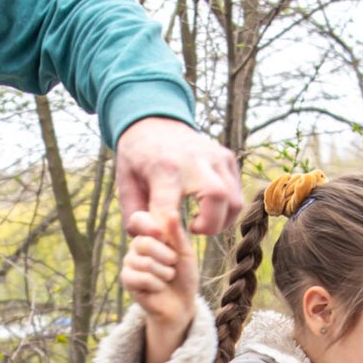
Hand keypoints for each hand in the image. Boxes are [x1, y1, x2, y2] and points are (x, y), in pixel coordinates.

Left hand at [115, 116, 242, 235]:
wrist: (155, 122)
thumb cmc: (138, 160)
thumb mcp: (125, 185)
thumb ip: (134, 217)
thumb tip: (155, 238)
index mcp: (164, 168)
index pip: (168, 211)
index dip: (167, 233)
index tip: (166, 240)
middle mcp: (195, 160)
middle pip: (218, 198)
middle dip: (209, 226)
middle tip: (192, 228)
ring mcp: (216, 157)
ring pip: (234, 201)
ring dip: (221, 220)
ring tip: (201, 221)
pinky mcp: (227, 158)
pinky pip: (237, 193)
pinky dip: (226, 208)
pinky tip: (207, 207)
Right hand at [121, 211, 198, 362]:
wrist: (181, 303)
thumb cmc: (184, 276)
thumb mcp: (185, 252)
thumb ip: (177, 234)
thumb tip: (171, 212)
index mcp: (150, 235)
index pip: (139, 219)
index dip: (149, 226)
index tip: (163, 236)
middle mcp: (136, 246)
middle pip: (144, 242)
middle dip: (166, 256)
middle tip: (172, 264)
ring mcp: (129, 263)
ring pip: (145, 263)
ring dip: (164, 273)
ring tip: (167, 278)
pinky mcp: (127, 280)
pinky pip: (142, 278)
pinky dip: (157, 285)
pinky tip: (158, 288)